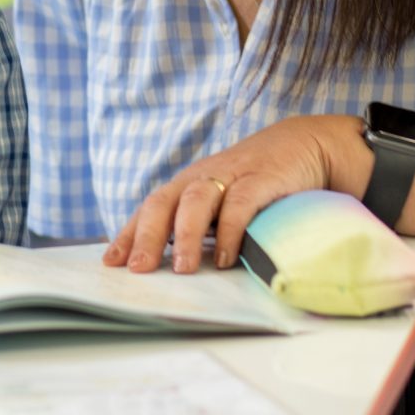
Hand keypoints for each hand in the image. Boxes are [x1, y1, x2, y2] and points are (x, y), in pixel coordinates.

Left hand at [104, 115, 367, 273]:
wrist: (303, 145)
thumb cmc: (256, 181)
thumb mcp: (222, 201)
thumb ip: (201, 225)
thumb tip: (173, 266)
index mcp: (187, 185)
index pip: (149, 209)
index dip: (128, 234)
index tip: (111, 263)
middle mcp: (200, 178)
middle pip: (162, 203)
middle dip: (146, 236)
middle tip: (138, 269)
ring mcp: (229, 176)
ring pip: (195, 201)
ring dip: (185, 236)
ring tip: (182, 269)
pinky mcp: (260, 179)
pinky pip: (238, 204)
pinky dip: (229, 231)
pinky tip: (224, 258)